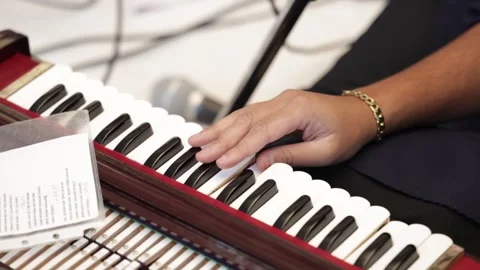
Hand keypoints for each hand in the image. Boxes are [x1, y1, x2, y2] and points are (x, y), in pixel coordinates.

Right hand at [188, 89, 377, 169]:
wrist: (360, 113)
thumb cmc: (347, 131)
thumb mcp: (324, 150)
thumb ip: (291, 155)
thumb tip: (260, 163)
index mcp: (297, 110)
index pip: (261, 131)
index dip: (239, 148)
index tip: (221, 160)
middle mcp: (284, 101)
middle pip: (246, 121)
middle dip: (220, 138)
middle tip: (199, 152)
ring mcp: (279, 101)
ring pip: (243, 115)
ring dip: (220, 128)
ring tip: (197, 139)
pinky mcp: (277, 105)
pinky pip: (250, 114)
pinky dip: (231, 124)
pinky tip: (217, 131)